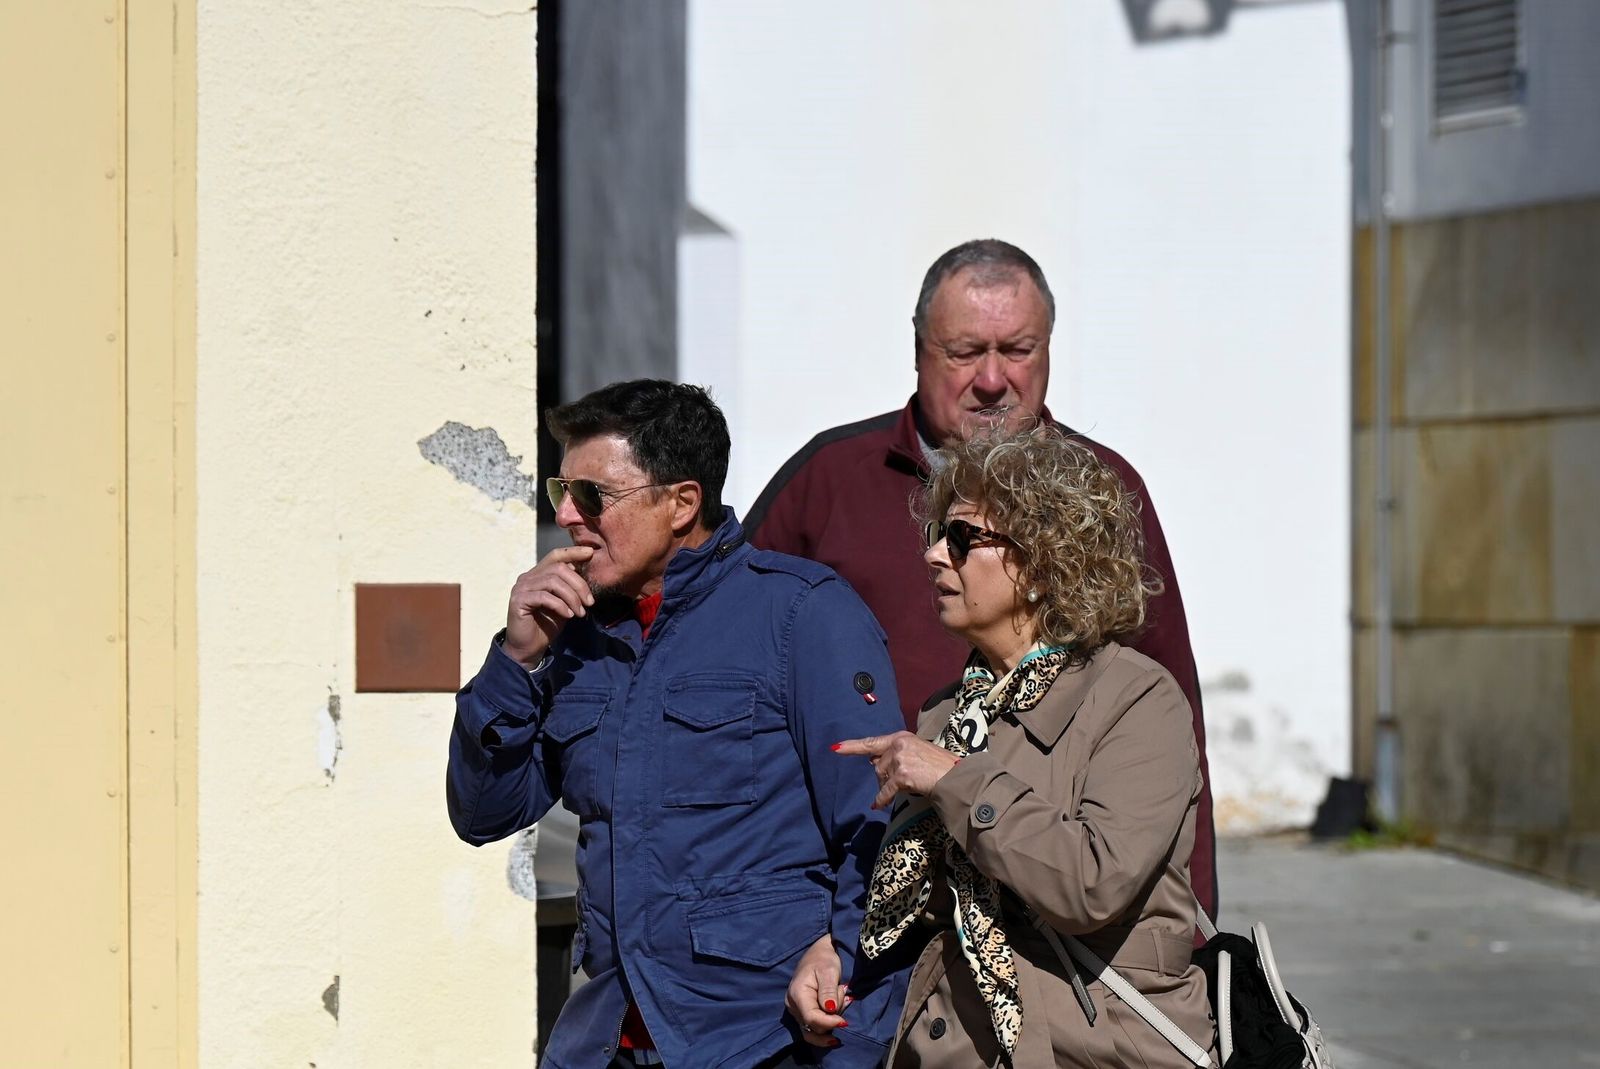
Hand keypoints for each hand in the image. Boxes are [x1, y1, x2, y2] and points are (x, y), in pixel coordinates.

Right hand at [501, 545, 595, 666]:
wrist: (528, 648)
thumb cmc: (547, 624)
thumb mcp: (564, 603)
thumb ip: (570, 587)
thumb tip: (585, 570)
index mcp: (538, 574)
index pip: (556, 556)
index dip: (573, 552)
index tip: (591, 553)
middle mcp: (527, 577)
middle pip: (558, 568)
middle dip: (579, 584)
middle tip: (590, 602)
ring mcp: (521, 588)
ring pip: (552, 581)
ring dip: (572, 597)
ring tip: (580, 612)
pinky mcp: (518, 600)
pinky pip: (544, 596)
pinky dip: (560, 605)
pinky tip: (568, 615)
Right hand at [786, 934, 849, 1048]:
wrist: (818, 954)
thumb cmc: (823, 959)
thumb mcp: (829, 971)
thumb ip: (828, 991)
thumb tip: (830, 1009)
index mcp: (797, 994)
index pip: (811, 1018)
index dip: (828, 1023)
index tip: (845, 1021)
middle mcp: (793, 1006)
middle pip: (813, 1027)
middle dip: (832, 1018)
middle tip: (842, 997)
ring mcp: (796, 1011)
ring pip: (815, 1029)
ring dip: (831, 1020)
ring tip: (838, 997)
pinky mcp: (802, 1014)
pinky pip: (816, 1026)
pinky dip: (829, 1021)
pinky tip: (837, 1008)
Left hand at [834, 731, 960, 809]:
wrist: (956, 777)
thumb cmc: (941, 766)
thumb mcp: (918, 752)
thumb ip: (897, 754)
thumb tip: (875, 763)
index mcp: (902, 737)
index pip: (872, 742)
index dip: (852, 746)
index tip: (835, 748)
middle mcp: (899, 744)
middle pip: (877, 765)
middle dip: (884, 776)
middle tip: (902, 781)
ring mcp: (900, 759)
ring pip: (881, 777)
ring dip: (888, 786)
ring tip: (907, 786)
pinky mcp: (902, 775)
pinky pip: (886, 791)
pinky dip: (882, 799)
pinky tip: (878, 805)